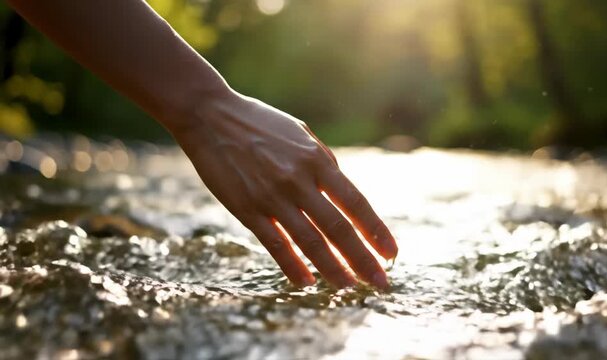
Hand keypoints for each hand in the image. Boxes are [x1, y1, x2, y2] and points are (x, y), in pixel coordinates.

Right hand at [174, 91, 397, 288]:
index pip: (355, 203)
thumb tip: (342, 193)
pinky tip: (306, 283)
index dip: (376, 231)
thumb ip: (324, 162)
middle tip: (381, 283)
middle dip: (363, 260)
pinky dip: (292, 266)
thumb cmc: (260, 123)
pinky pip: (275, 244)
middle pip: (338, 229)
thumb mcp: (301, 134)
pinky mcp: (247, 209)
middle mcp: (299, 181)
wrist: (211, 117)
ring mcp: (273, 197)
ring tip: (349, 287)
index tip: (391, 253)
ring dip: (333, 269)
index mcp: (317, 161)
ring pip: (310, 242)